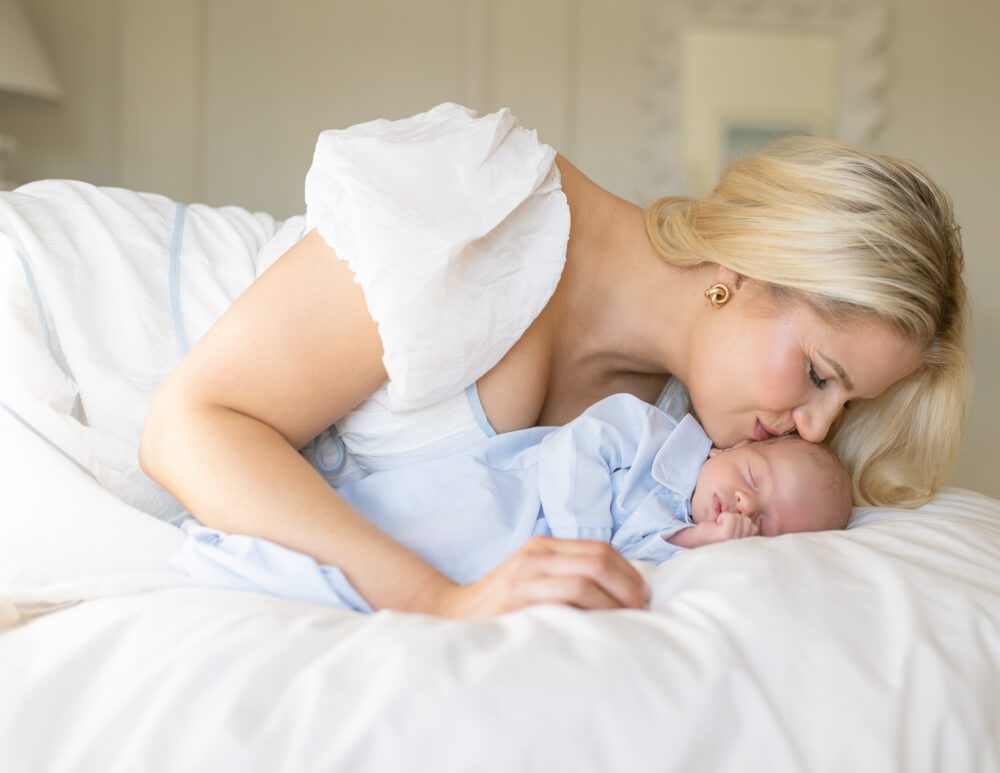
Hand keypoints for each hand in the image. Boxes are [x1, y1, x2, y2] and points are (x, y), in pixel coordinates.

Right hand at [430, 536, 652, 618]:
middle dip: (628, 586)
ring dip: (615, 603)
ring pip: (586, 579)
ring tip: (626, 622)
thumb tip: (624, 592)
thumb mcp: (532, 578)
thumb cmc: (501, 605)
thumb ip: (566, 575)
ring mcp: (524, 575)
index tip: (642, 597)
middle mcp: (535, 553)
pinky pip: (565, 599)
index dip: (629, 573)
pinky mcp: (516, 598)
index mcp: (543, 546)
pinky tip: (599, 629)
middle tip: (641, 611)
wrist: (451, 615)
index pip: (601, 549)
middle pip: (599, 560)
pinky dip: (590, 613)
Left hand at [700, 511, 758, 543]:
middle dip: (735, 520)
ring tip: (720, 527)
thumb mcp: (733, 531)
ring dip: (728, 518)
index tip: (730, 529)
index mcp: (744, 547)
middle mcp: (741, 547)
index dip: (741, 524)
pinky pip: (731, 517)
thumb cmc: (713, 534)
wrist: (694, 538)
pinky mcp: (725, 535)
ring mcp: (733, 541)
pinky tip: (716, 525)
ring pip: (741, 518)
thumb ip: (745, 528)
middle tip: (723, 527)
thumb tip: (753, 522)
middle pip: (749, 522)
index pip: (755, 528)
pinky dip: (723, 516)